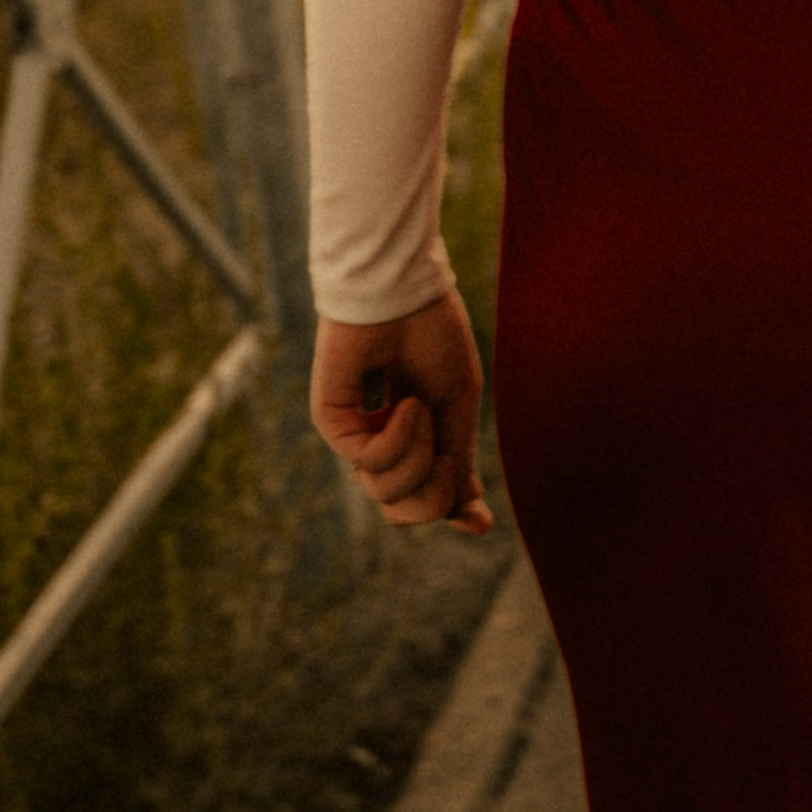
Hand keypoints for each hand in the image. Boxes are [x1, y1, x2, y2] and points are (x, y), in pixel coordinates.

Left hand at [312, 289, 493, 533]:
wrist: (403, 289)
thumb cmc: (432, 334)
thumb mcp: (458, 404)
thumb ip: (460, 460)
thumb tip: (474, 520)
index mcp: (414, 435)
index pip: (426, 495)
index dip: (452, 512)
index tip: (478, 522)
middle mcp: (381, 441)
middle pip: (404, 509)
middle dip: (433, 496)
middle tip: (446, 459)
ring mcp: (355, 434)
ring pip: (388, 494)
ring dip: (418, 455)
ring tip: (419, 408)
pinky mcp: (333, 422)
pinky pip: (369, 463)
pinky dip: (398, 439)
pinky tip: (405, 404)